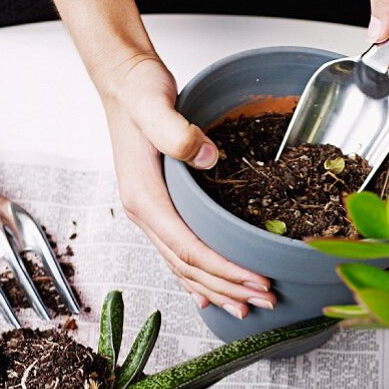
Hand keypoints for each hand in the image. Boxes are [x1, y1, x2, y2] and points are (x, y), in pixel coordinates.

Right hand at [99, 53, 275, 317]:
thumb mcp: (155, 104)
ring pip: (183, 266)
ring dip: (216, 289)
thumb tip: (207, 157)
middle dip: (228, 288)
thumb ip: (176, 131)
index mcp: (145, 198)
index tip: (257, 282)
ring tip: (245, 307)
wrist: (124, 82)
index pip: (189, 249)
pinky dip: (195, 277)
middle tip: (265, 302)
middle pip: (188, 267)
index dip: (225, 270)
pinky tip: (209, 294)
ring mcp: (149, 213)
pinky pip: (177, 252)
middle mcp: (144, 213)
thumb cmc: (139, 92)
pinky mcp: (158, 207)